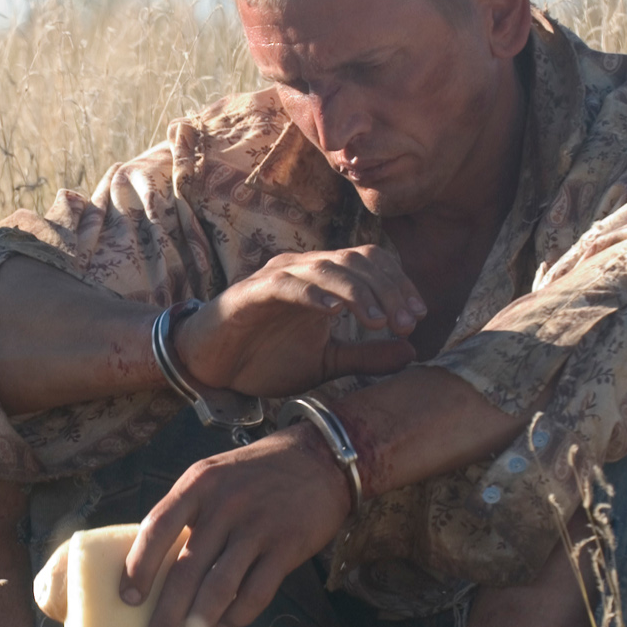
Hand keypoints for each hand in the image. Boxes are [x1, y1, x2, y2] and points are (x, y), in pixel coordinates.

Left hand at [119, 425, 351, 626]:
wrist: (320, 460)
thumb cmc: (256, 472)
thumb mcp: (214, 476)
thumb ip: (189, 511)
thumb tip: (156, 565)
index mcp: (198, 484)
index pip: (157, 527)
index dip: (138, 565)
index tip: (127, 598)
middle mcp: (225, 505)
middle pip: (186, 568)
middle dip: (166, 613)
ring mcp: (257, 526)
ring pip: (220, 585)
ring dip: (200, 620)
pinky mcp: (287, 547)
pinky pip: (257, 592)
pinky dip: (238, 614)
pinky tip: (226, 623)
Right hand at [175, 246, 422, 397]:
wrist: (209, 366)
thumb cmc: (263, 359)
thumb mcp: (325, 363)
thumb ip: (365, 355)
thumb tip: (412, 351)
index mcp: (324, 281)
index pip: (372, 263)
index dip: (400, 285)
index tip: (417, 318)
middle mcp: (304, 270)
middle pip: (357, 260)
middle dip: (388, 289)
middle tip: (405, 323)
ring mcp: (277, 277)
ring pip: (327, 267)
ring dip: (358, 291)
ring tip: (379, 320)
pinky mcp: (252, 293)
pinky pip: (286, 285)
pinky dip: (312, 295)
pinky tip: (333, 311)